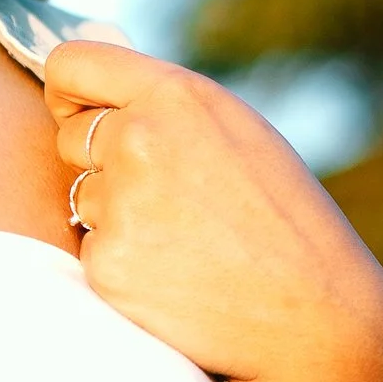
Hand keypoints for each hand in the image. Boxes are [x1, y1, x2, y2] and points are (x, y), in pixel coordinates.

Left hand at [44, 39, 382, 381]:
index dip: (68, 92)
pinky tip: (176, 278)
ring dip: (115, 216)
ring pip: (81, 198)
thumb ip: (166, 108)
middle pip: (70, 136)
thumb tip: (90, 98)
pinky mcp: (106, 263)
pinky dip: (122, 265)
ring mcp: (119, 203)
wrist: (314, 318)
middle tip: (168, 198)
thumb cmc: (284, 222)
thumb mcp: (239, 133)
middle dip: (101, 162)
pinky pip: (90, 252)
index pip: (70, 64)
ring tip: (186, 242)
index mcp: (177, 96)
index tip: (77, 113)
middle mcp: (140, 139)